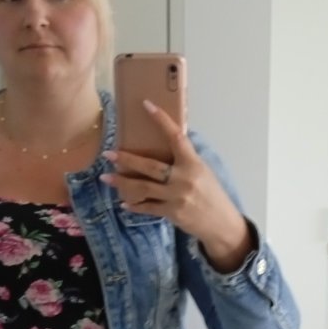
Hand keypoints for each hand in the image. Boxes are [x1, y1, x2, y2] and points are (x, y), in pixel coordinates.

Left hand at [100, 100, 252, 272]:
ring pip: (144, 188)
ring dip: (122, 182)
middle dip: (127, 160)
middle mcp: (184, 179)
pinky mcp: (172, 213)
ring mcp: (176, 197)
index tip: (146, 105)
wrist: (221, 223)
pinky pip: (148, 208)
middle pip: (151, 166)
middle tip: (109, 154)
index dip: (161, 120)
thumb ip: (185, 159)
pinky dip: (135, 205)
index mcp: (193, 164)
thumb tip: (169, 140)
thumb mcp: (203, 171)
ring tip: (105, 177)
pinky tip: (123, 202)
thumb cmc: (212, 194)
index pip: (176, 137)